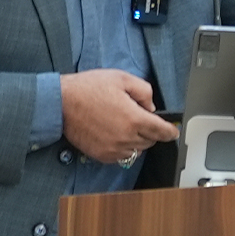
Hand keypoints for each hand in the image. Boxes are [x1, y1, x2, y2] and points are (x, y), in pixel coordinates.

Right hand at [60, 71, 177, 163]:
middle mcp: (126, 137)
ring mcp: (114, 149)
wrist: (61, 103)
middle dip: (151, 131)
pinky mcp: (102, 155)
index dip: (170, 131)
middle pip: (151, 141)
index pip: (162, 131)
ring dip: (137, 140)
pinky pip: (122, 156)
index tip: (173, 131)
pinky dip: (123, 148)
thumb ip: (143, 91)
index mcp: (134, 119)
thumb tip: (151, 106)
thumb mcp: (121, 78)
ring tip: (124, 125)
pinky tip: (115, 134)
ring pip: (137, 150)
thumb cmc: (88, 88)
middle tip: (139, 118)